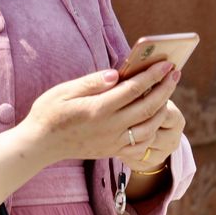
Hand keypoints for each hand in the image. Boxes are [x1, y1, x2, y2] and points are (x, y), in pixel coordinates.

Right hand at [21, 60, 180, 166]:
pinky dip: (152, 131)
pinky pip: (141, 144)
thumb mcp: (63, 91)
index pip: (134, 89)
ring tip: (167, 93)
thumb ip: (91, 82)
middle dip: (164, 88)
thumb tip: (117, 74)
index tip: (165, 63)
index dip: (152, 75)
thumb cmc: (49, 113)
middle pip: (147, 107)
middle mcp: (110, 127)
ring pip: (149, 127)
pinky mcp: (112, 151)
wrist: (40, 144)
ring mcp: (112, 141)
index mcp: (98, 109)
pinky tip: (154, 119)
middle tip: (175, 72)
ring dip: (162, 109)